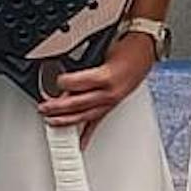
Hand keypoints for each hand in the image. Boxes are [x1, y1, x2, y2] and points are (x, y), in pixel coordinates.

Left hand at [39, 25, 160, 133]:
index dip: (63, 83)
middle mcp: (109, 93)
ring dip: (66, 120)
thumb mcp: (102, 50)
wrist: (146, 50)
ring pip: (85, 116)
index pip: (77, 84)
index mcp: (106, 77)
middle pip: (78, 104)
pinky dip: (86, 134)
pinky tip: (79, 143)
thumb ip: (84, 66)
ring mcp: (111, 102)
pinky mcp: (112, 105)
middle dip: (58, 107)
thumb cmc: (128, 48)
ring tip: (51, 122)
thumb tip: (66, 78)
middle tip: (44, 108)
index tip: (55, 80)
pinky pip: (96, 122)